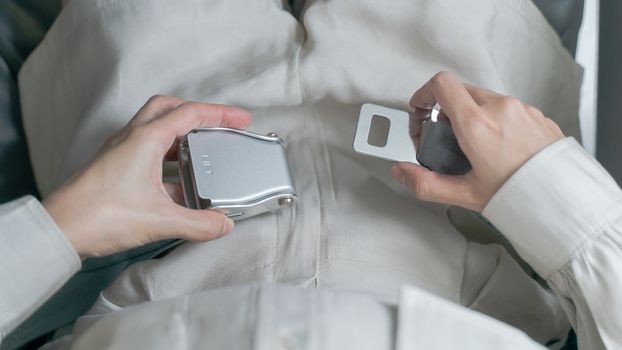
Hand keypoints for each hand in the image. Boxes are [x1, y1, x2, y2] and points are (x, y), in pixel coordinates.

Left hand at [43, 95, 251, 257]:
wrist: (59, 230)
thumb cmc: (100, 216)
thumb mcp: (160, 220)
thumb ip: (199, 223)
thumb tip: (223, 223)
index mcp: (145, 140)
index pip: (190, 114)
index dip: (220, 114)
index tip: (241, 118)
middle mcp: (131, 139)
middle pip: (168, 108)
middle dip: (197, 112)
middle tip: (218, 124)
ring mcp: (121, 152)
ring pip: (156, 128)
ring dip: (182, 135)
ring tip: (203, 152)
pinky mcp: (115, 167)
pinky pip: (147, 150)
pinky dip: (168, 158)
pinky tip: (179, 183)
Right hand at [391, 72, 564, 211]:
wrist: (564, 200)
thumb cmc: (519, 196)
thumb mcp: (465, 194)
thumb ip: (425, 183)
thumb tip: (401, 172)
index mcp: (477, 124)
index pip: (441, 84)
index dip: (423, 94)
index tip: (420, 110)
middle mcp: (499, 108)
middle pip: (460, 92)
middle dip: (444, 111)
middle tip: (443, 137)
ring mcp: (520, 109)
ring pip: (484, 99)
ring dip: (470, 115)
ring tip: (472, 147)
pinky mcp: (536, 114)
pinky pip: (506, 108)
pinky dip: (494, 120)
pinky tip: (498, 148)